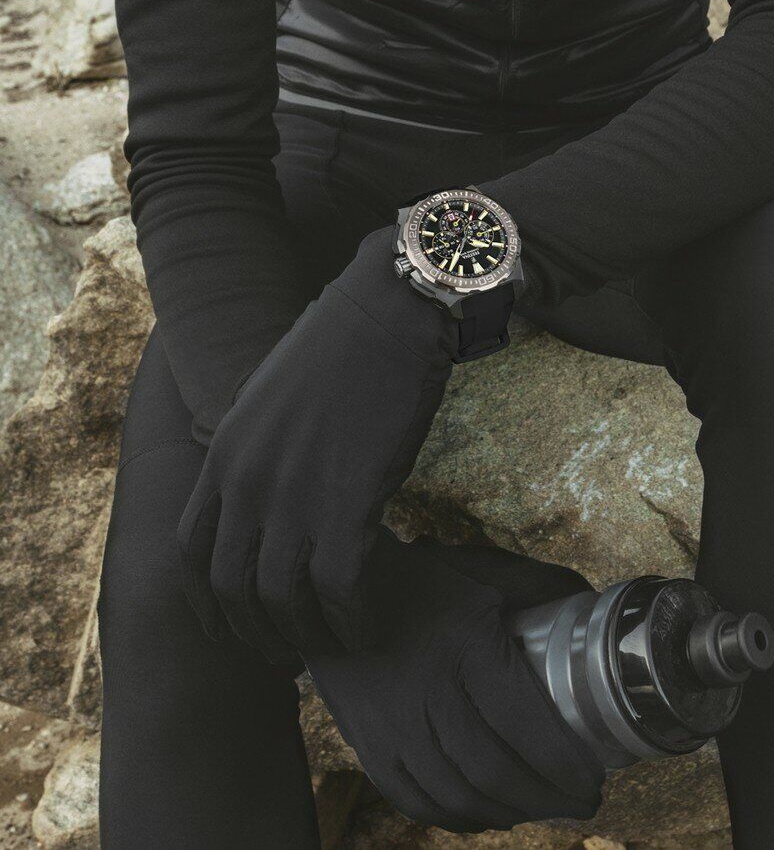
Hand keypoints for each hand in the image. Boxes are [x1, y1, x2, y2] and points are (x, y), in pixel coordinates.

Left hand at [176, 228, 456, 658]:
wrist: (386, 314)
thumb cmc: (339, 352)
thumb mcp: (270, 402)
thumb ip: (257, 457)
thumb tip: (274, 506)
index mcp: (222, 456)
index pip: (190, 556)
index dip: (209, 607)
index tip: (237, 628)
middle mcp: (246, 483)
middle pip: (232, 591)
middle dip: (257, 636)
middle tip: (288, 655)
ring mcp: (293, 494)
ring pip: (282, 601)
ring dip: (308, 637)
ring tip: (334, 646)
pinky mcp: (348, 502)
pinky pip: (341, 590)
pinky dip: (353, 621)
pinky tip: (369, 627)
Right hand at [304, 531, 604, 831]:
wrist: (336, 596)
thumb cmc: (421, 587)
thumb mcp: (482, 581)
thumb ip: (533, 593)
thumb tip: (587, 600)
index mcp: (467, 648)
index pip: (525, 724)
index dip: (565, 763)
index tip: (593, 777)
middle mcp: (430, 694)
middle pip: (495, 770)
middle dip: (548, 797)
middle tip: (580, 801)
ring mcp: (395, 727)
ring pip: (459, 794)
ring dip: (509, 811)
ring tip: (541, 808)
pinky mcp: (370, 747)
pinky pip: (418, 802)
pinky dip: (457, 817)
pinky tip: (486, 814)